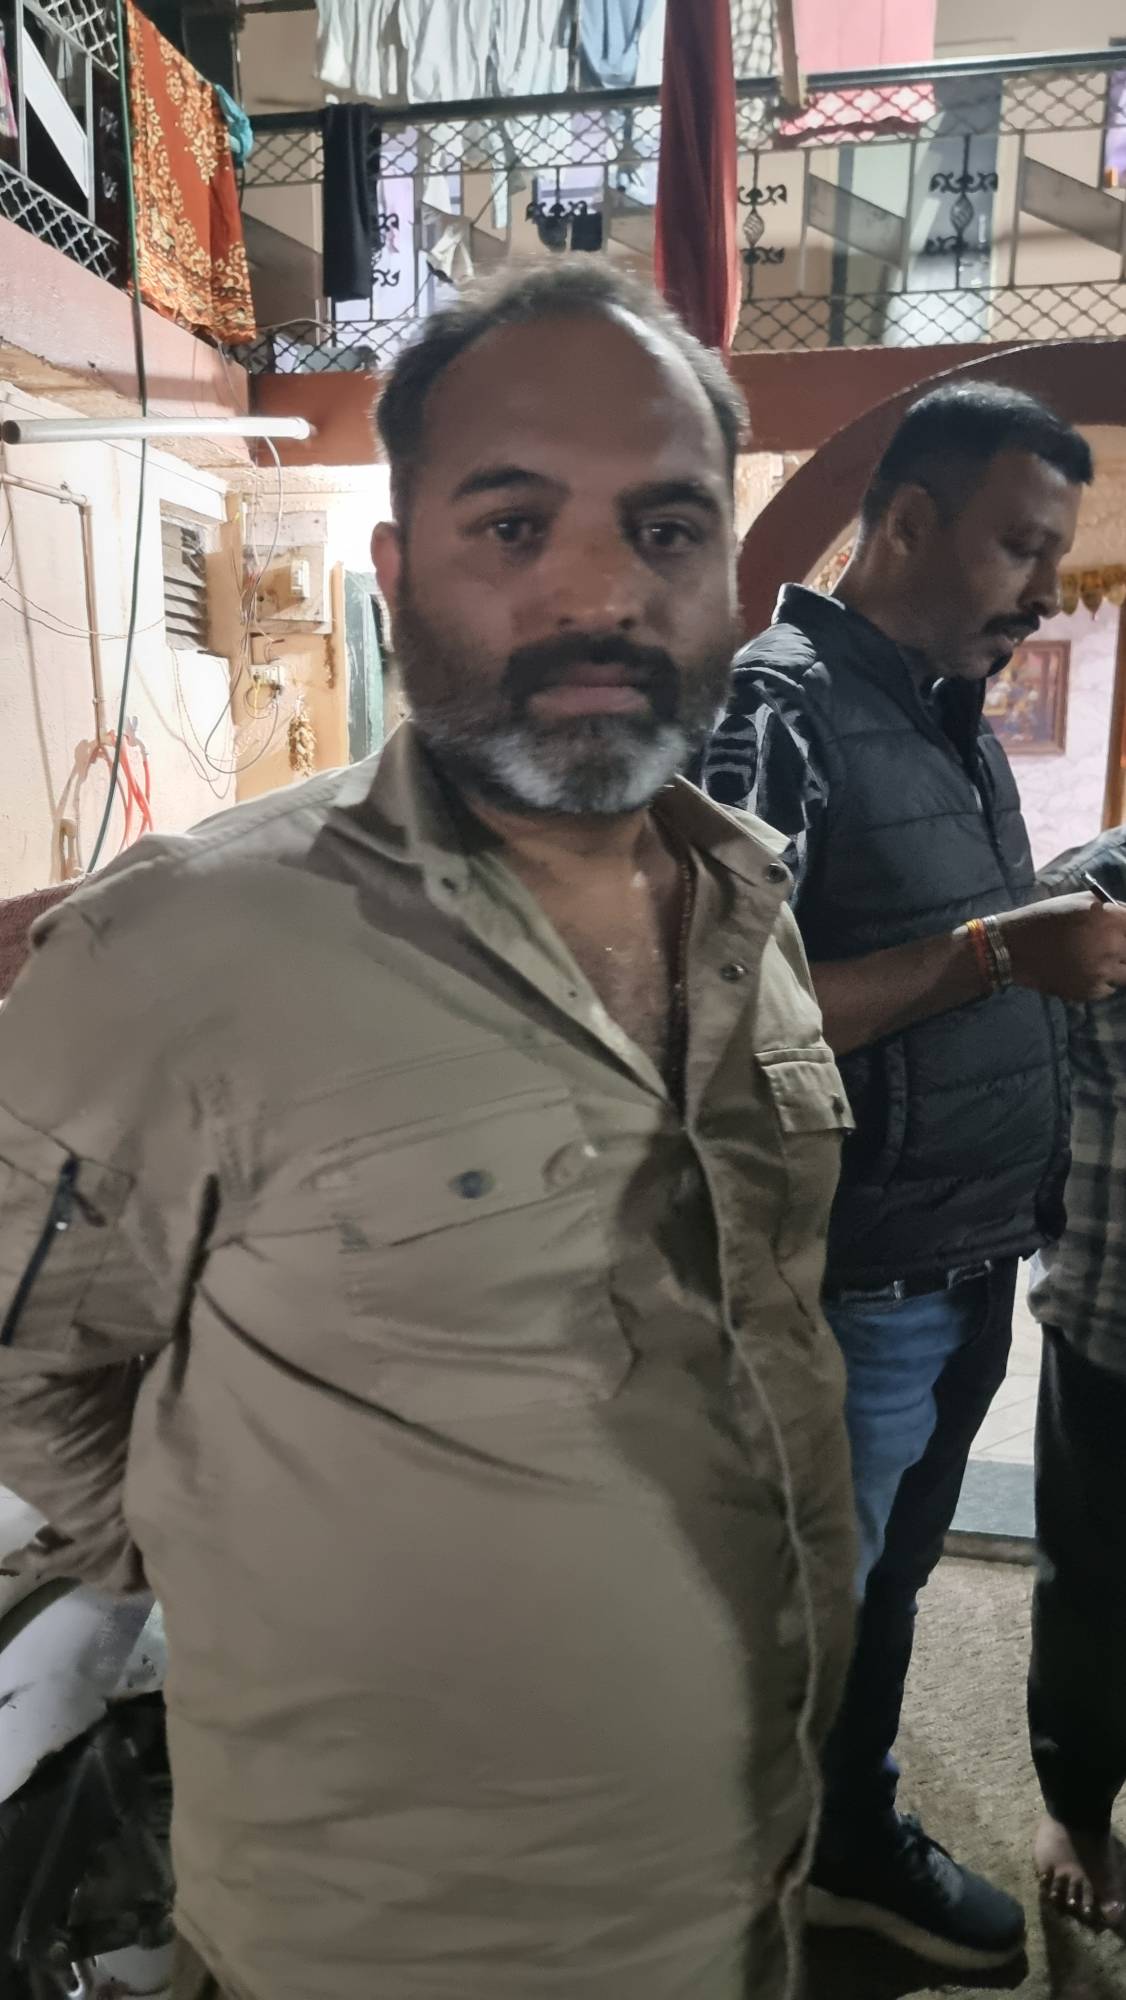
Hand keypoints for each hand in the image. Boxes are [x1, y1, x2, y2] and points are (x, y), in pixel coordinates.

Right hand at [997, 893, 1125, 1001]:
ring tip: (1098, 960)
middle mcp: (1111, 946)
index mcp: (1109, 918)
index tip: (1122, 934)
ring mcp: (1102, 971)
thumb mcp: (1079, 901)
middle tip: (1108, 948)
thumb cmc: (1044, 918)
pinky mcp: (1090, 991)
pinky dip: (1102, 982)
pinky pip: (1109, 989)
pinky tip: (1085, 972)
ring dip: (1117, 967)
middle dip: (1123, 948)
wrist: (1013, 947)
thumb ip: (1111, 907)